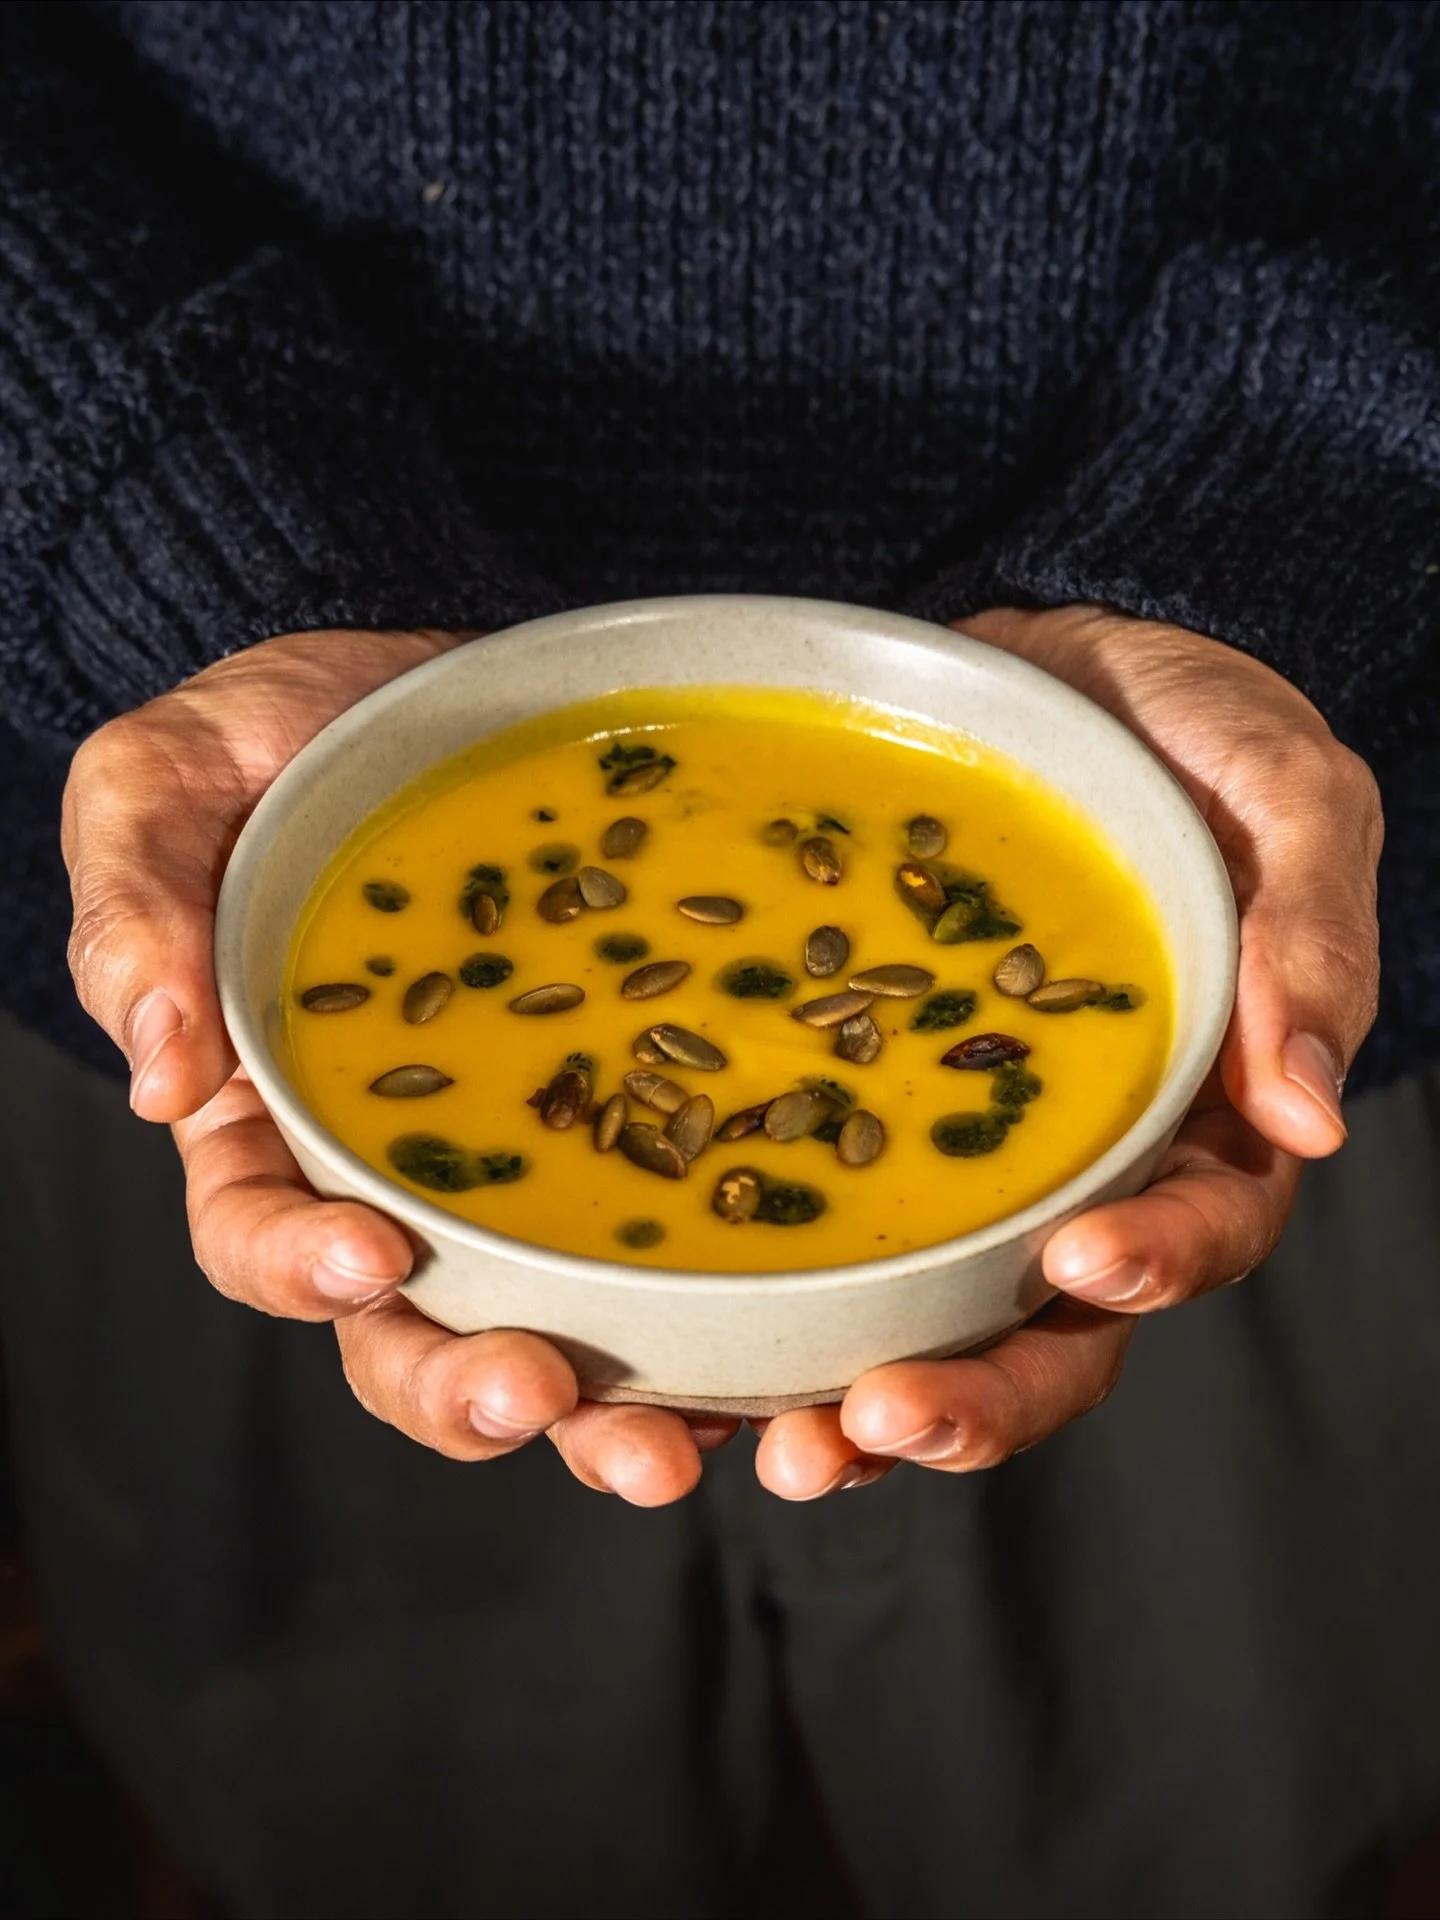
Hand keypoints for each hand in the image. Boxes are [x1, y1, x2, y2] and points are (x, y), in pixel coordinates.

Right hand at [63, 631, 733, 1504]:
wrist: (441, 692)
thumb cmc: (279, 738)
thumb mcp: (164, 782)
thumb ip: (139, 910)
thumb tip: (159, 1081)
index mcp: (267, 1117)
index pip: (260, 1234)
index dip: (304, 1271)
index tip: (373, 1256)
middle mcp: (397, 1172)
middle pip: (411, 1330)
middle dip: (468, 1384)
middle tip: (538, 1395)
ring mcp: (526, 1166)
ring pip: (553, 1325)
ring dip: (605, 1407)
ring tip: (677, 1443)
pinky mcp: (641, 1128)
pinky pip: (676, 1245)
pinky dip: (720, 1321)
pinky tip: (780, 1359)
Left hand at [754, 604, 1381, 1498]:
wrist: (1055, 670)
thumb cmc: (1192, 727)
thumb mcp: (1283, 794)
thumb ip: (1310, 939)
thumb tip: (1314, 1118)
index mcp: (1205, 1112)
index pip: (1196, 1232)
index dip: (1150, 1270)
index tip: (1078, 1264)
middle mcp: (1085, 1163)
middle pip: (1052, 1330)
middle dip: (977, 1396)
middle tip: (879, 1421)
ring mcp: (972, 1151)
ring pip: (933, 1315)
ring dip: (861, 1396)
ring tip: (780, 1441)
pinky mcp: (868, 1111)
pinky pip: (827, 1222)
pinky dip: (775, 1299)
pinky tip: (695, 1345)